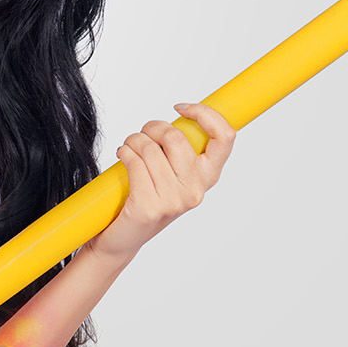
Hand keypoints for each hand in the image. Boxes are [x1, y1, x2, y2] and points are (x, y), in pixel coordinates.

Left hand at [89, 102, 236, 261]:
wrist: (122, 238)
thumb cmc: (146, 198)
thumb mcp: (172, 174)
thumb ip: (181, 151)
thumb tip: (182, 114)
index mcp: (207, 178)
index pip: (225, 137)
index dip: (206, 114)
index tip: (182, 107)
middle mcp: (195, 191)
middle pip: (176, 137)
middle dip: (153, 126)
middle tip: (142, 133)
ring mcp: (173, 202)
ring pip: (150, 149)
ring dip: (133, 140)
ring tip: (128, 147)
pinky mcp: (148, 207)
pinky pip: (135, 163)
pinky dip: (125, 152)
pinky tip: (122, 155)